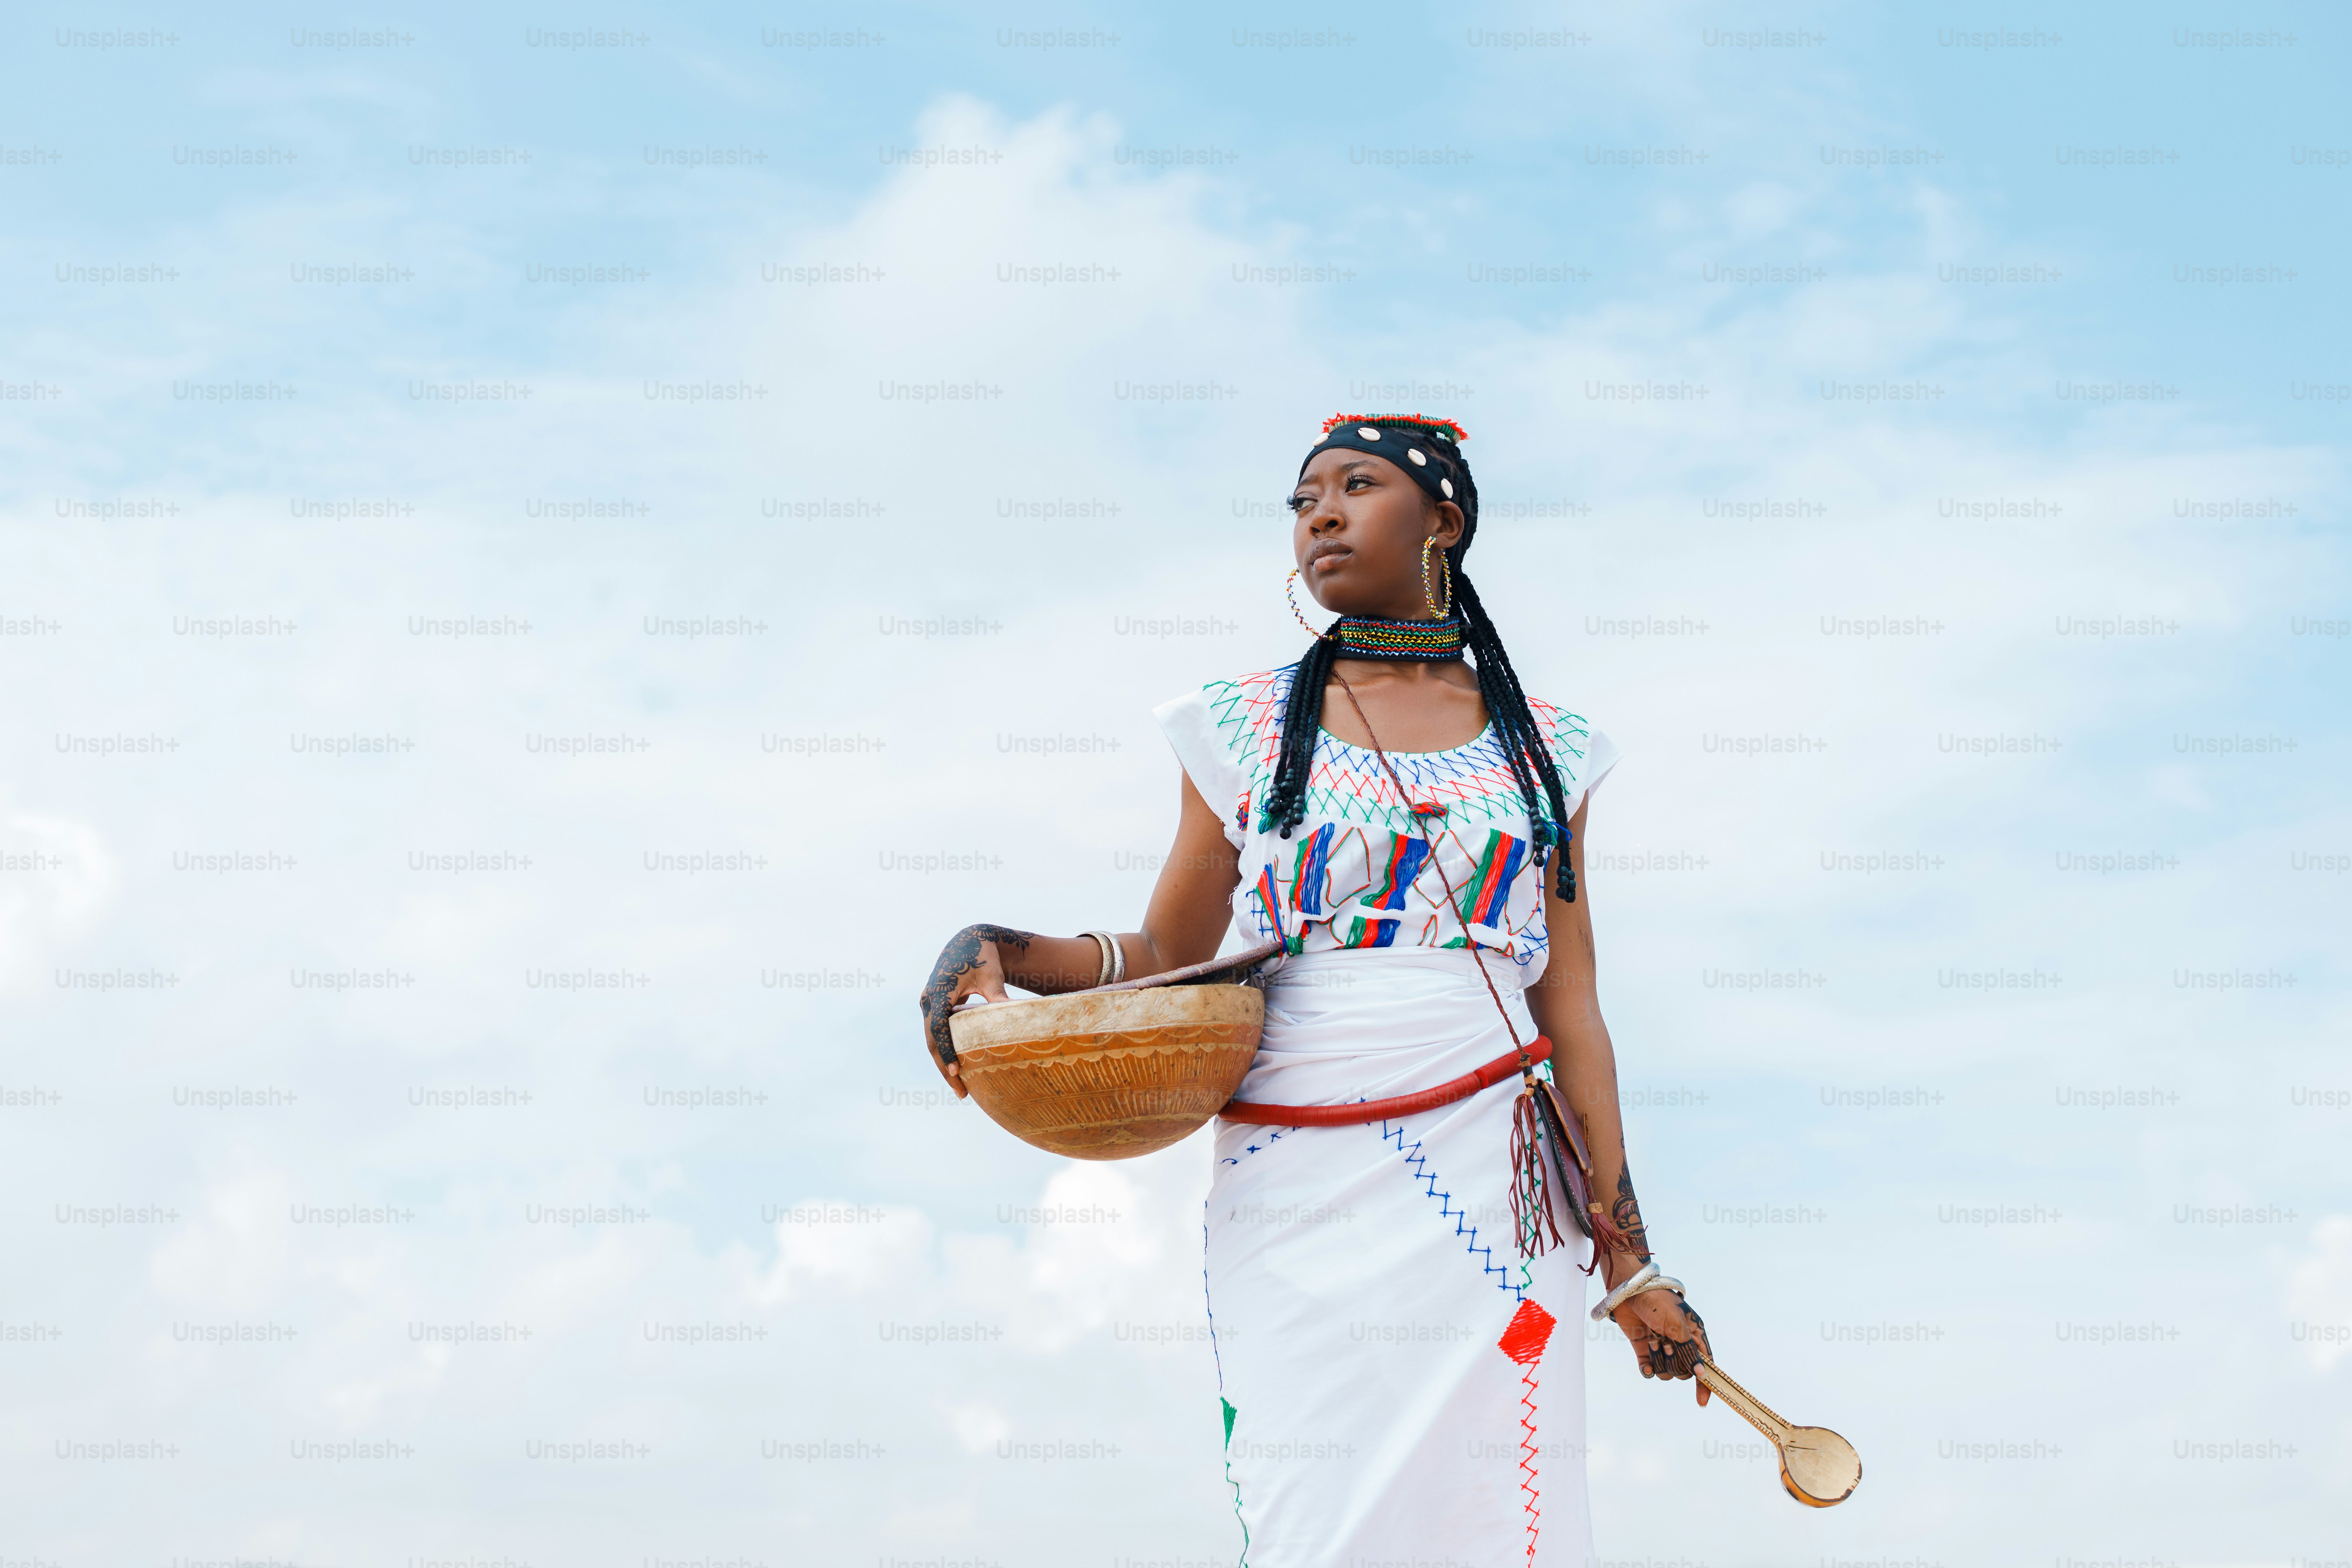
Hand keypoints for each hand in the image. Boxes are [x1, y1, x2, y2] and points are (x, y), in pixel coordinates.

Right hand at [916, 926, 1015, 1099]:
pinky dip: (945, 1051)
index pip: (938, 1028)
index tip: (956, 1071)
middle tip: (961, 1092)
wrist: (970, 939)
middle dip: (944, 1067)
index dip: (946, 1051)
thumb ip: (998, 999)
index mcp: (940, 991)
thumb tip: (1018, 1021)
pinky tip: (958, 1069)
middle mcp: (929, 999)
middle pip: (931, 1040)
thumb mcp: (992, 977)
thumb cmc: (984, 957)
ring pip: (932, 1040)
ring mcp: (929, 1003)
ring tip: (960, 1088)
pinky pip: (936, 1034)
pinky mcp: (935, 1007)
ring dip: (943, 1063)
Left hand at [1612, 1286, 1712, 1405]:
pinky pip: (1650, 1370)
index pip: (1706, 1364)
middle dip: (1675, 1362)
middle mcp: (1681, 1343)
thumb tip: (1701, 1374)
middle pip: (1684, 1371)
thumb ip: (1689, 1350)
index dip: (1705, 1383)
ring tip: (1652, 1340)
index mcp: (1695, 1334)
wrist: (1628, 1290)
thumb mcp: (1677, 1325)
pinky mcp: (1645, 1349)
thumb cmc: (1658, 1302)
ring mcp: (1663, 1347)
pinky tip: (1645, 1366)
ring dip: (1659, 1360)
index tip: (1701, 1402)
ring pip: (1667, 1372)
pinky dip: (1648, 1370)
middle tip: (1665, 1342)